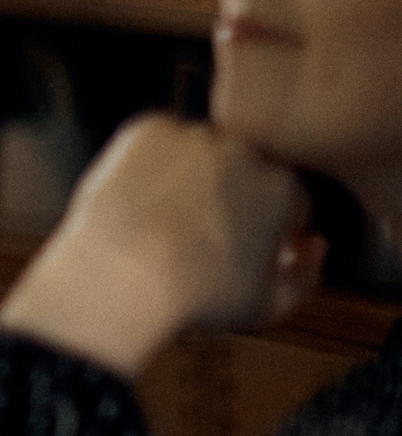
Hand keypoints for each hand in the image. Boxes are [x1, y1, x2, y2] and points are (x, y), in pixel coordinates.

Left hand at [0, 115, 323, 376]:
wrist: (119, 275)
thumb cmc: (191, 298)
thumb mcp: (266, 307)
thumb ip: (307, 275)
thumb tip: (316, 245)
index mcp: (283, 187)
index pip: (283, 198)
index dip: (261, 226)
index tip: (233, 248)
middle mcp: (246, 151)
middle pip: (245, 170)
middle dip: (230, 196)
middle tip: (193, 232)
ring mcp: (196, 135)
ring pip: (201, 153)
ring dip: (191, 176)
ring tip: (163, 220)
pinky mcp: (149, 129)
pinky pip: (158, 143)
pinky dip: (151, 164)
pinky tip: (141, 199)